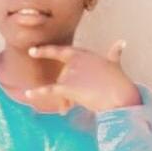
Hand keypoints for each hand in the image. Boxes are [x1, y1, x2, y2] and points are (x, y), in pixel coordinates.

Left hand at [25, 40, 141, 113]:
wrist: (120, 96)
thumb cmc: (119, 82)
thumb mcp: (115, 64)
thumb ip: (114, 53)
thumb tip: (122, 42)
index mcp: (85, 54)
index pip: (62, 51)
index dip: (46, 51)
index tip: (32, 51)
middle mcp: (76, 60)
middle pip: (62, 76)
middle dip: (67, 91)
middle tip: (72, 104)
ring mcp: (71, 73)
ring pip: (59, 86)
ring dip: (64, 100)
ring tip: (69, 108)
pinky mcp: (68, 87)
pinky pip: (49, 90)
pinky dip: (38, 93)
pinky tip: (28, 94)